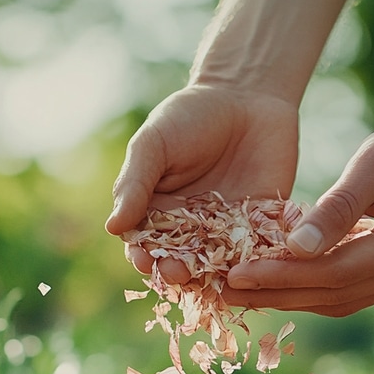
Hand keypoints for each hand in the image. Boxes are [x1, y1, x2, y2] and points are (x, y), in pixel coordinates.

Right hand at [107, 85, 300, 283]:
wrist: (246, 94)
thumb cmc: (190, 116)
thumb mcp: (154, 144)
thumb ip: (134, 184)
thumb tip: (112, 228)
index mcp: (157, 212)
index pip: (145, 245)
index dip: (143, 256)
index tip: (144, 260)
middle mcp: (191, 228)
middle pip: (180, 262)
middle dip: (177, 271)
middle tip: (178, 272)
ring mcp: (227, 230)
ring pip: (217, 266)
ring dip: (213, 277)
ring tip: (210, 278)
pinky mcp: (261, 225)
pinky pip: (257, 252)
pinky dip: (254, 264)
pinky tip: (251, 269)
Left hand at [221, 119, 373, 315]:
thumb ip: (339, 205)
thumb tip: (295, 248)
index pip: (335, 271)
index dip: (283, 276)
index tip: (236, 274)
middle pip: (334, 295)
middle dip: (276, 295)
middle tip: (222, 292)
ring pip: (339, 301)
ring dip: (288, 299)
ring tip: (239, 293)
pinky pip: (347, 292)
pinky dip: (309, 290)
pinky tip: (273, 284)